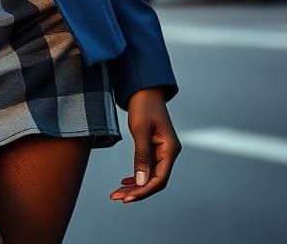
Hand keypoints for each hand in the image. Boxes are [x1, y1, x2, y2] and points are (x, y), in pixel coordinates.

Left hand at [109, 87, 181, 203]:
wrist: (144, 88)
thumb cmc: (143, 104)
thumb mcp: (140, 129)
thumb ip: (141, 156)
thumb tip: (141, 182)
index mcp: (170, 148)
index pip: (159, 179)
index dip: (143, 191)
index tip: (127, 198)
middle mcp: (169, 152)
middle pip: (155, 180)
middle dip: (137, 191)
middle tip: (117, 197)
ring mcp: (163, 150)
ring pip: (150, 175)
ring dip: (135, 185)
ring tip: (118, 193)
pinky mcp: (155, 147)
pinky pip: (148, 167)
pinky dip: (137, 175)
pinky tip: (126, 181)